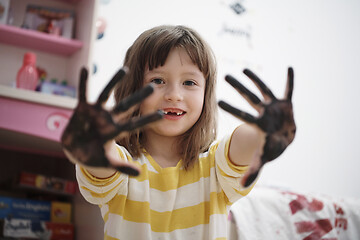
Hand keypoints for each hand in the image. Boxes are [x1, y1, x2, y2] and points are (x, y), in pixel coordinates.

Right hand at [61, 67, 162, 175]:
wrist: (76, 151)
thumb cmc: (95, 156)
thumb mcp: (109, 162)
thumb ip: (123, 167)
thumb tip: (140, 174)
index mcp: (117, 130)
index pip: (135, 124)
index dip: (147, 119)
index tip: (162, 114)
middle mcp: (109, 118)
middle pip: (126, 105)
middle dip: (139, 97)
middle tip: (153, 86)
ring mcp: (96, 112)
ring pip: (107, 93)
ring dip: (114, 82)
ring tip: (124, 69)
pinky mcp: (82, 108)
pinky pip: (83, 92)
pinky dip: (84, 82)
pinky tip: (85, 68)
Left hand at [219, 67, 295, 186]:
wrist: (282, 139)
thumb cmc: (271, 148)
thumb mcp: (263, 158)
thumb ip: (253, 171)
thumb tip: (241, 186)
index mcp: (257, 124)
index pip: (242, 115)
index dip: (231, 108)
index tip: (218, 101)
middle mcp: (262, 112)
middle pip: (249, 97)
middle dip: (238, 87)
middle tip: (225, 76)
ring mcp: (273, 106)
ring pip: (264, 89)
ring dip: (255, 79)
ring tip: (244, 68)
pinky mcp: (285, 104)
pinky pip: (289, 90)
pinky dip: (290, 80)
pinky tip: (290, 68)